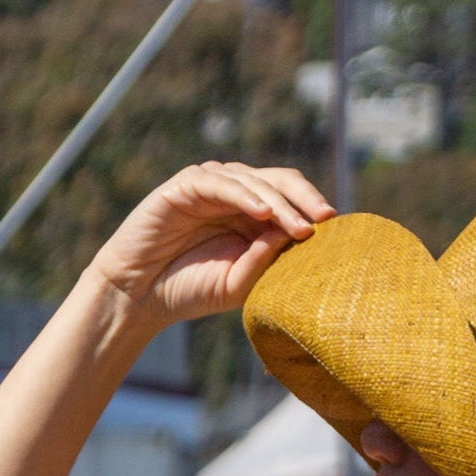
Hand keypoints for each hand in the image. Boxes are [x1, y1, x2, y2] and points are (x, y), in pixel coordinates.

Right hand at [89, 160, 334, 327]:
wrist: (140, 295)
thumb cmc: (190, 290)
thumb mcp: (238, 284)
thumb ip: (265, 262)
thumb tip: (293, 235)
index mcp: (252, 217)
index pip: (291, 201)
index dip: (312, 209)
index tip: (335, 231)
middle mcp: (235, 196)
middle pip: (279, 181)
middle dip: (305, 199)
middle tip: (325, 220)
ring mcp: (210, 187)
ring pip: (254, 180)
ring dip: (280, 203)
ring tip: (299, 227)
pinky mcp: (185, 186)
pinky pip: (220, 182)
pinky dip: (245, 195)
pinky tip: (264, 213)